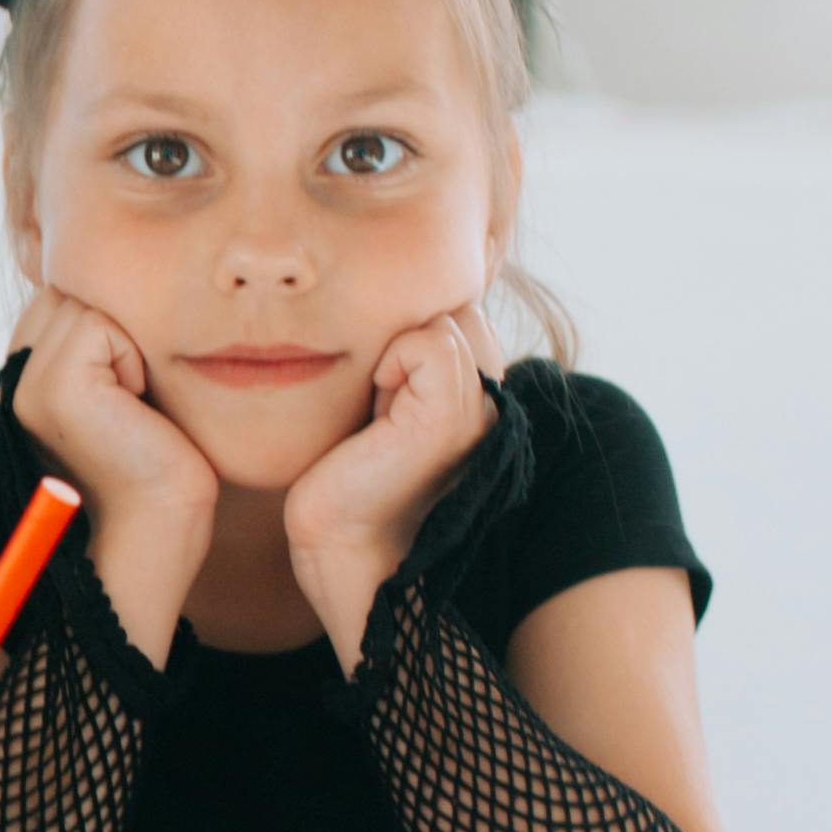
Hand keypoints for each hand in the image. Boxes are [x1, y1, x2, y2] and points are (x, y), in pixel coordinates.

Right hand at [7, 288, 215, 661]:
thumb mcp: (119, 388)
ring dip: (127, 340)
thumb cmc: (155, 463)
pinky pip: (98, 322)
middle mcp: (12, 380)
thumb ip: (97, 341)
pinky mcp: (54, 390)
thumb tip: (113, 280)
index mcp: (20, 379)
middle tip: (135, 397)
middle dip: (117, 326)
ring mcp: (26, 385)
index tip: (129, 391)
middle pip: (70, 290)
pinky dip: (132, 354)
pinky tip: (136, 406)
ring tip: (135, 402)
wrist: (160, 526)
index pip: (61, 296)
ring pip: (84, 300)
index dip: (110, 327)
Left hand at [282, 307, 499, 646]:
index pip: (458, 300)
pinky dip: (390, 360)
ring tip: (375, 407)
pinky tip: (375, 408)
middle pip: (454, 300)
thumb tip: (399, 289)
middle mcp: (496, 396)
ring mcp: (483, 408)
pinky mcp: (453, 421)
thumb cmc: (345, 470)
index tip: (379, 386)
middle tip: (375, 396)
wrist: (336, 541)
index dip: (405, 325)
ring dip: (390, 346)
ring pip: (445, 315)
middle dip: (400, 329)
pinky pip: (432, 341)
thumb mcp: (383, 392)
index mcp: (484, 387)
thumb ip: (409, 345)